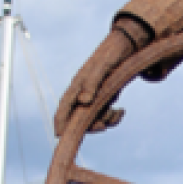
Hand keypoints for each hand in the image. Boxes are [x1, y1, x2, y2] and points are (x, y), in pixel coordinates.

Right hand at [53, 20, 149, 136]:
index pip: (64, 106)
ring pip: (94, 117)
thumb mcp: (102, 68)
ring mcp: (93, 97)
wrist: (124, 48)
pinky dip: (113, 117)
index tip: (58, 135)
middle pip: (79, 117)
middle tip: (103, 126)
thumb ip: (92, 84)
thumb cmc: (110, 55)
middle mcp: (82, 93)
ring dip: (105, 121)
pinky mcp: (104, 98)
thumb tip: (83, 102)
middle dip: (90, 125)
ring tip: (118, 114)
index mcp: (77, 85)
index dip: (60, 120)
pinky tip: (122, 111)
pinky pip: (105, 114)